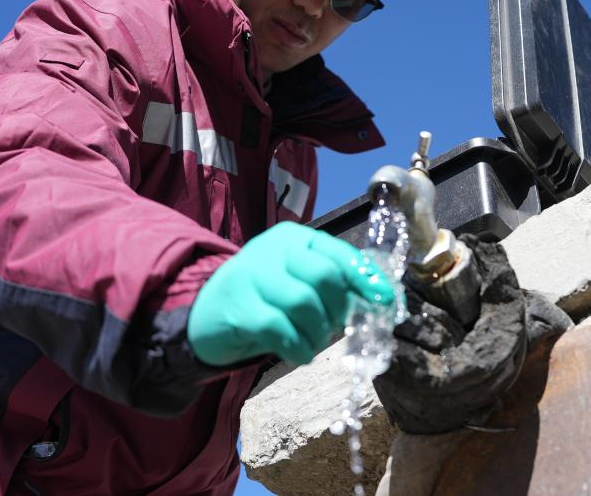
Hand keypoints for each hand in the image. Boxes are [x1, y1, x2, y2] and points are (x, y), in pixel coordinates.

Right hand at [187, 221, 394, 365]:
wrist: (205, 312)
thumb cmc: (263, 297)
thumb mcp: (296, 278)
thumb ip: (332, 283)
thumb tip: (381, 299)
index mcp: (294, 238)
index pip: (339, 253)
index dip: (367, 279)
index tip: (385, 302)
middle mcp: (273, 250)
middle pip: (325, 276)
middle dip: (340, 308)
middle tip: (336, 326)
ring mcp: (252, 277)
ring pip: (305, 303)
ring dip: (319, 331)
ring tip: (314, 341)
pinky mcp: (239, 309)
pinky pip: (281, 329)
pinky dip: (299, 347)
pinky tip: (300, 352)